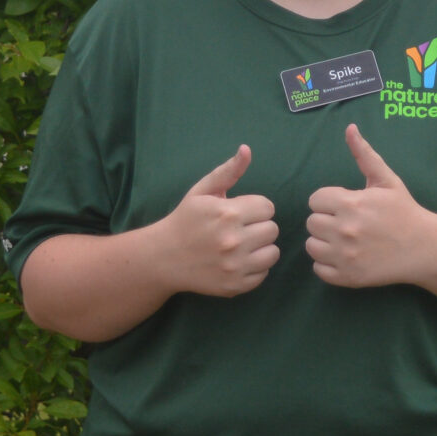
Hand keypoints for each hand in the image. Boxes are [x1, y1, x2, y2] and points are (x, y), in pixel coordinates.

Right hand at [150, 145, 280, 298]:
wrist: (163, 258)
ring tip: (243, 245)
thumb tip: (247, 149)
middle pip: (272, 229)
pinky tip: (238, 261)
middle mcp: (233, 240)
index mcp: (227, 213)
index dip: (255, 208)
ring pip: (273, 252)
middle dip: (258, 226)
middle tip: (240, 228)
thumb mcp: (202, 191)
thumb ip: (227, 171)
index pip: (268, 207)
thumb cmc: (185, 220)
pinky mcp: (235, 286)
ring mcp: (235, 266)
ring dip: (261, 247)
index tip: (241, 212)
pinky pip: (264, 273)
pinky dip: (255, 267)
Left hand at [305, 124, 436, 288]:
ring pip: (311, 246)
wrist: (424, 248)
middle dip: (326, 220)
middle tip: (346, 222)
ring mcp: (345, 256)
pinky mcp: (347, 277)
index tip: (345, 205)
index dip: (329, 201)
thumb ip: (364, 154)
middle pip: (311, 222)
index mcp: (351, 203)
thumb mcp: (386, 180)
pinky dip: (328, 264)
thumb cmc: (404, 211)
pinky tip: (346, 256)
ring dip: (324, 242)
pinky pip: (318, 269)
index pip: (315, 200)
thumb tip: (350, 128)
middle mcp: (344, 230)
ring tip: (344, 239)